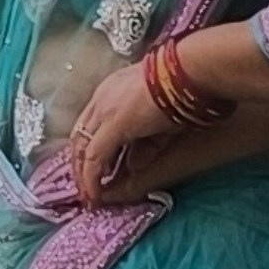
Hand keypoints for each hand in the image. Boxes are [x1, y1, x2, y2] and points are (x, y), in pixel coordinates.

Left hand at [58, 46, 208, 205]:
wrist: (189, 72)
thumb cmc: (182, 90)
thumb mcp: (160, 122)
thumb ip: (145, 145)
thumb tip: (132, 165)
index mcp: (110, 92)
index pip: (88, 125)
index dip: (86, 150)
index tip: (90, 170)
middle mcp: (101, 99)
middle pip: (79, 137)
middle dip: (80, 165)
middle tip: (85, 189)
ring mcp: (105, 110)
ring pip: (82, 149)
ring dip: (83, 175)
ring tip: (88, 197)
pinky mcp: (114, 124)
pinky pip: (95, 157)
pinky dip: (92, 178)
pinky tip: (94, 194)